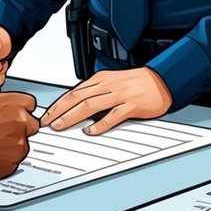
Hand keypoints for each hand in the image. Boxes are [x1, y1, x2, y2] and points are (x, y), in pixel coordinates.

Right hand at [0, 92, 39, 186]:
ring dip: (11, 144)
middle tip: (0, 132)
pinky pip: (14, 159)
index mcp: (11, 104)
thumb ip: (2, 104)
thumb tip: (11, 107)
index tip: (16, 114)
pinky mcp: (13, 163)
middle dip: (20, 128)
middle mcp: (19, 122)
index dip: (22, 110)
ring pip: (22, 144)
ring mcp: (17, 144)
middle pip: (31, 124)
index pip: (30, 104)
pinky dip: (5, 158)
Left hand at [40, 68, 172, 134]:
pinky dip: (100, 124)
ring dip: (73, 116)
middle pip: (78, 97)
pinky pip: (113, 116)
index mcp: (101, 79)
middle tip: (48, 122)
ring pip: (90, 105)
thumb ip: (96, 92)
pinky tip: (90, 131)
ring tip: (61, 126)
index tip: (48, 115)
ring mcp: (120, 95)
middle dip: (60, 111)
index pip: (74, 92)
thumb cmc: (138, 82)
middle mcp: (108, 85)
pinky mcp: (131, 105)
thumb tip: (77, 105)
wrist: (162, 79)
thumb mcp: (113, 81)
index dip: (58, 104)